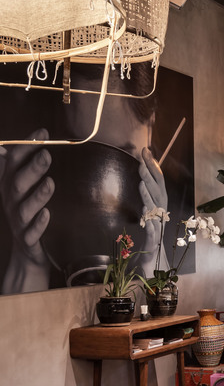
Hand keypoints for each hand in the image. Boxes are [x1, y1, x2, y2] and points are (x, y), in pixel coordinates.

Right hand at [0, 130, 53, 292]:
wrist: (28, 252)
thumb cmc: (29, 213)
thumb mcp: (26, 189)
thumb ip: (28, 166)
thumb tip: (29, 141)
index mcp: (10, 185)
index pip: (14, 162)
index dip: (26, 147)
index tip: (43, 132)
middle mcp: (11, 201)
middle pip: (18, 183)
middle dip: (32, 168)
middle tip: (47, 154)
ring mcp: (18, 221)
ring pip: (24, 208)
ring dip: (37, 195)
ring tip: (50, 182)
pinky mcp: (27, 240)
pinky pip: (31, 232)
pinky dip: (39, 223)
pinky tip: (47, 214)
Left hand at [138, 147, 167, 274]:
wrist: (154, 270)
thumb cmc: (149, 244)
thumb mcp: (147, 222)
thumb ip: (147, 206)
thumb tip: (144, 188)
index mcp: (160, 208)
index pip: (157, 183)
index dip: (153, 166)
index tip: (145, 150)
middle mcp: (162, 216)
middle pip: (158, 191)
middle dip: (151, 172)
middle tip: (143, 156)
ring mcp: (159, 229)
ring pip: (156, 208)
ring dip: (149, 193)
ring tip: (141, 179)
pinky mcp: (153, 243)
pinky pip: (152, 230)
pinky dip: (149, 220)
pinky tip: (144, 210)